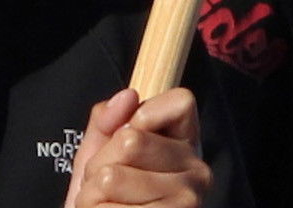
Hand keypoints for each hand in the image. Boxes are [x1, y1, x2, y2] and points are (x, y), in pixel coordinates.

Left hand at [63, 86, 206, 207]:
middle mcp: (198, 173)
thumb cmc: (103, 194)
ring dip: (93, 193)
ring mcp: (189, 203)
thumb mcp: (99, 149)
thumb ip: (107, 118)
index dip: (141, 115)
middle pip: (130, 139)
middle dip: (102, 162)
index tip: (128, 138)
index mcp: (186, 146)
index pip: (182, 102)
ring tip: (108, 203)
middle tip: (109, 183)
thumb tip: (128, 96)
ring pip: (112, 176)